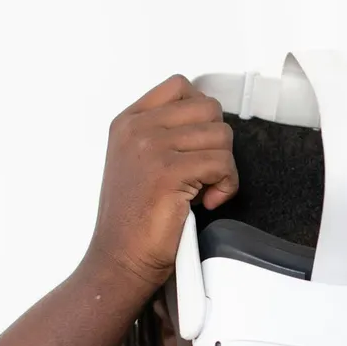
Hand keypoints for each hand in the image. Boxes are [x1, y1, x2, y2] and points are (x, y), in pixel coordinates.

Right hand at [86, 74, 236, 290]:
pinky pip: (222, 163)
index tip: (199, 145)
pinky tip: (207, 202)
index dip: (201, 115)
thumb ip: (163, 135)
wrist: (119, 259)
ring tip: (205, 190)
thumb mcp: (137, 162)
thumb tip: (207, 123)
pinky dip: (226, 185)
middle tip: (204, 172)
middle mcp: (137, 129)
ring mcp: (151, 147)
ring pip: (221, 135)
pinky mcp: (169, 172)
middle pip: (208, 108)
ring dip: (224, 167)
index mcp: (128, 122)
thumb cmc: (132, 220)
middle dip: (217, 142)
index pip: (180, 86)